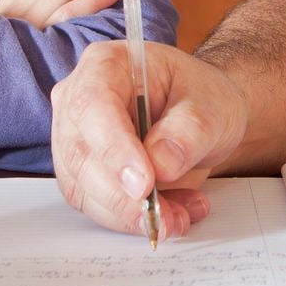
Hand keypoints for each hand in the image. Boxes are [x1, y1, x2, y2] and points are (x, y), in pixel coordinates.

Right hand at [50, 41, 247, 238]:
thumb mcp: (211, 106)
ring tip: (180, 216)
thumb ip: (188, 132)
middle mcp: (79, 99)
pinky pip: (95, 206)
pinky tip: (170, 214)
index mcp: (106, 65)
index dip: (113, 148)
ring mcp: (75, 138)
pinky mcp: (82, 173)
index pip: (93, 105)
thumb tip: (160, 167)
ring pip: (84, 188)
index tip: (144, 184)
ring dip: (131, 214)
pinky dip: (131, 220)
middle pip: (81, 154)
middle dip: (124, 196)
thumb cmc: (201, 98)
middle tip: (168, 216)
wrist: (202, 117)